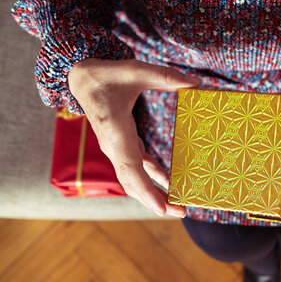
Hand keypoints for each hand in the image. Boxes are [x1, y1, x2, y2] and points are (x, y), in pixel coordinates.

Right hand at [68, 58, 201, 216]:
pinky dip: (154, 178)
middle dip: (156, 200)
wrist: (83, 80)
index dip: (146, 190)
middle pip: (133, 182)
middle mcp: (114, 146)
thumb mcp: (135, 69)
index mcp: (115, 131)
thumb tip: (196, 82)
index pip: (130, 168)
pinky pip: (138, 169)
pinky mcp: (122, 146)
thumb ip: (164, 76)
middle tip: (182, 212)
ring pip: (134, 179)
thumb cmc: (107, 75)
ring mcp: (117, 149)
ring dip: (156, 193)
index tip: (162, 208)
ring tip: (179, 206)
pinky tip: (171, 183)